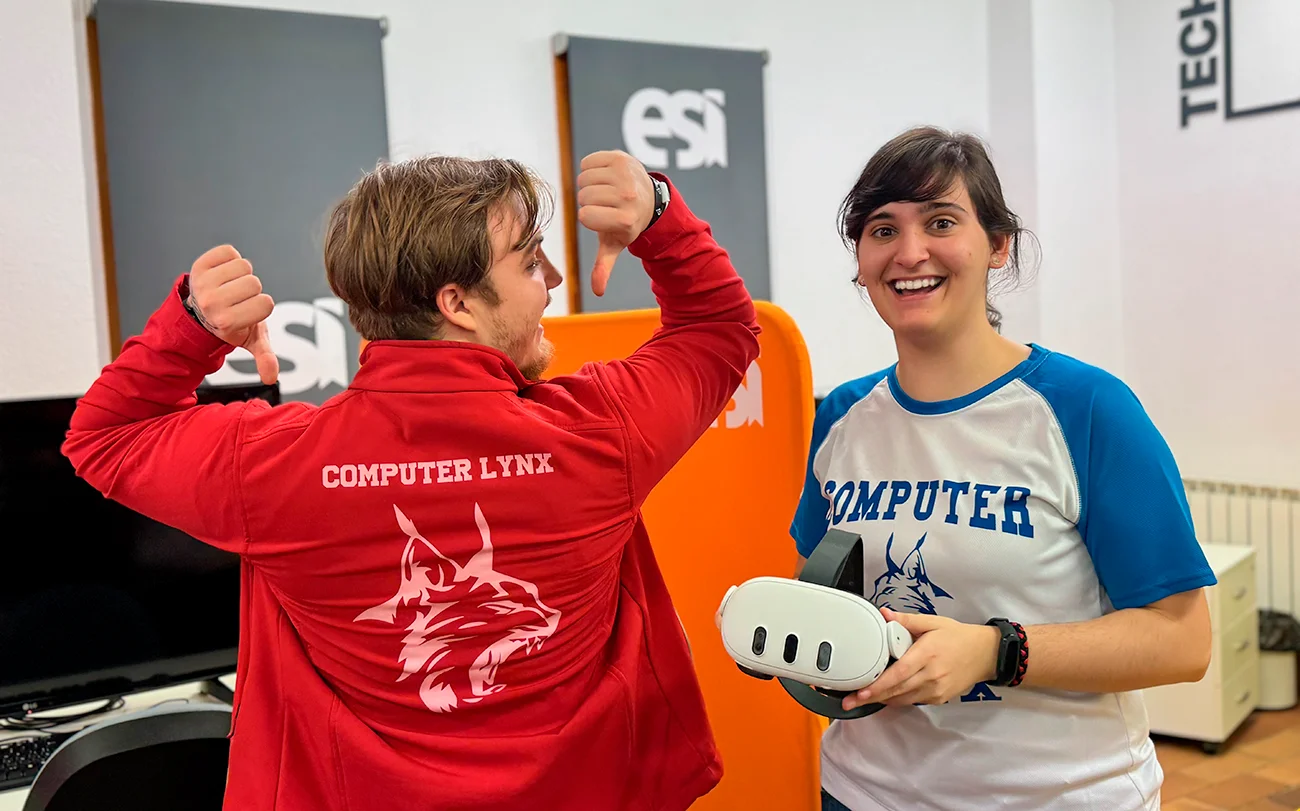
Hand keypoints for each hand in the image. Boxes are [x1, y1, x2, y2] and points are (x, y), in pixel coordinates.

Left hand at [186, 245, 278, 384]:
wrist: (199, 310)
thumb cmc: (232, 322)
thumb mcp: (249, 340)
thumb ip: (263, 356)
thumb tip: (271, 377)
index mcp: (226, 322)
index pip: (266, 303)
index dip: (262, 306)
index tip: (248, 312)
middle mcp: (212, 303)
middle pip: (255, 283)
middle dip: (252, 290)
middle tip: (238, 299)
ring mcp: (203, 283)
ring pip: (243, 265)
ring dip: (242, 274)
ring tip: (231, 286)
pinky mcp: (199, 265)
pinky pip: (229, 252)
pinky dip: (231, 259)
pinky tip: (224, 273)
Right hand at [575, 150, 654, 296]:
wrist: (647, 196)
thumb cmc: (624, 223)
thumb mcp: (615, 244)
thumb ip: (604, 266)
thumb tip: (598, 291)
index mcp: (625, 220)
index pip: (585, 216)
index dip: (589, 217)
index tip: (602, 218)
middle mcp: (627, 196)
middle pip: (583, 196)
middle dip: (589, 200)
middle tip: (606, 204)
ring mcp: (625, 174)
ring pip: (584, 178)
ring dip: (590, 185)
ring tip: (606, 190)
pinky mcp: (620, 157)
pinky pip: (587, 162)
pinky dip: (591, 168)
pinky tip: (605, 176)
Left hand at [843, 608, 998, 710]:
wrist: (986, 654)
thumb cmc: (959, 637)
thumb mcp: (933, 622)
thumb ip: (906, 620)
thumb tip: (884, 614)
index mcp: (927, 654)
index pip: (898, 674)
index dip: (877, 685)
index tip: (860, 691)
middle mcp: (931, 675)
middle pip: (896, 691)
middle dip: (871, 697)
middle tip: (850, 701)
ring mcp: (936, 689)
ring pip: (903, 699)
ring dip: (882, 699)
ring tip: (863, 698)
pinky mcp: (939, 698)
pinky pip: (913, 701)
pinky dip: (898, 698)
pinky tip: (887, 694)